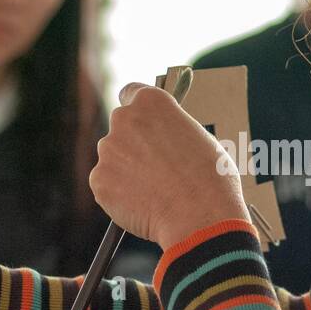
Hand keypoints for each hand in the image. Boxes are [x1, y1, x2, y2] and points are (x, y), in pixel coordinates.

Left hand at [89, 85, 250, 249]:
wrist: (199, 217)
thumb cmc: (211, 179)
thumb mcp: (200, 139)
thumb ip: (172, 132)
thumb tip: (163, 140)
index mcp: (152, 103)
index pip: (131, 92)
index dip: (137, 109)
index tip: (141, 121)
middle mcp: (125, 119)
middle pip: (122, 128)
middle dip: (133, 145)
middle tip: (155, 168)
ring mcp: (108, 150)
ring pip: (114, 160)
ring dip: (128, 172)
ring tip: (156, 193)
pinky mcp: (99, 180)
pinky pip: (107, 186)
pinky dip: (121, 196)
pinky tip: (145, 206)